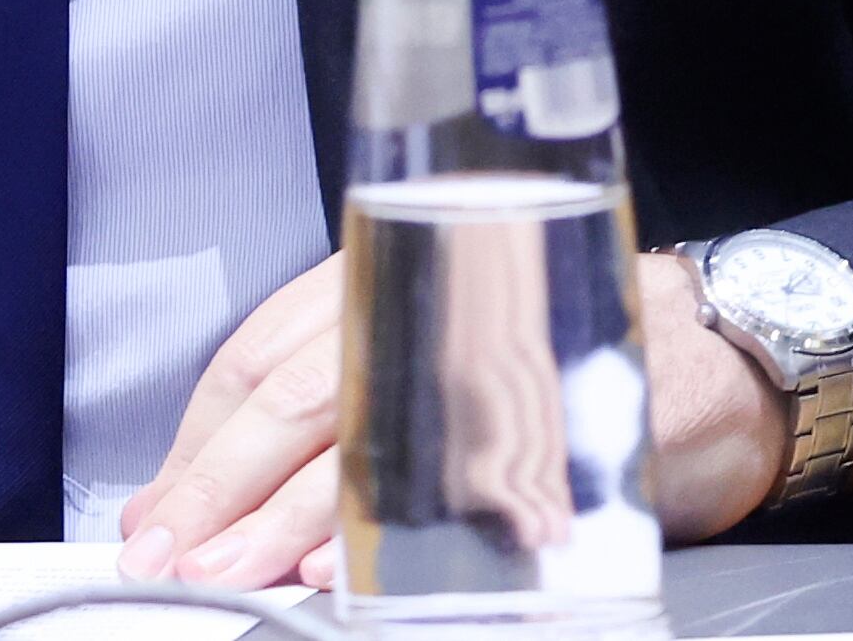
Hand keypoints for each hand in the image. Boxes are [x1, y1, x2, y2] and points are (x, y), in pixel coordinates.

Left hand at [119, 240, 792, 588]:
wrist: (697, 354)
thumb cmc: (540, 348)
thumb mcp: (419, 351)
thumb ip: (323, 412)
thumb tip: (209, 495)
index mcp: (373, 282)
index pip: (254, 358)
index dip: (198, 441)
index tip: (156, 509)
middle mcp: (419, 309)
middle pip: (291, 397)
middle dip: (220, 484)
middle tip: (171, 551)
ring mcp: (481, 365)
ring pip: (357, 441)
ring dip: (282, 520)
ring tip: (232, 570)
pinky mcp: (543, 425)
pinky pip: (454, 480)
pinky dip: (390, 527)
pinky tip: (343, 565)